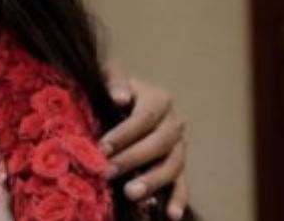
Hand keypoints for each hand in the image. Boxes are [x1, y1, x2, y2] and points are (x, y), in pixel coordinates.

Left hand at [100, 63, 188, 219]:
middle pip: (158, 144)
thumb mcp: (109, 75)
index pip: (143, 118)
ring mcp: (179, 146)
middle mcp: (174, 123)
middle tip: (107, 172)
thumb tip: (120, 97)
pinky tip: (170, 215)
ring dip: (152, 182)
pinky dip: (178, 199)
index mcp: (159, 99)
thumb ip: (114, 80)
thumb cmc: (112, 88)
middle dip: (132, 159)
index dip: (123, 134)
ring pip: (171, 166)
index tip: (102, 147)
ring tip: (130, 194)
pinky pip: (182, 183)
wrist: (122, 98)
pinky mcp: (178, 165)